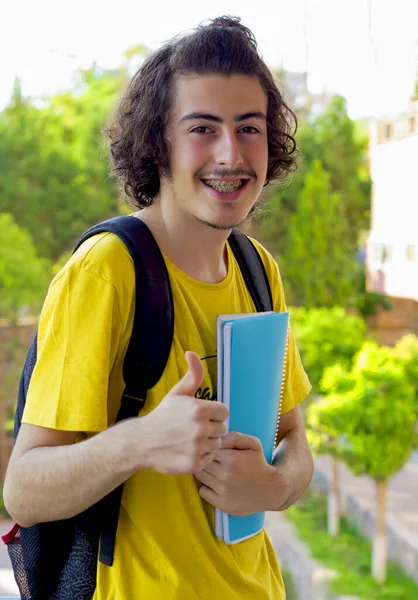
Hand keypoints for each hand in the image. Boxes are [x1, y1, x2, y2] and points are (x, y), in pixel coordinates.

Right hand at [139, 351, 228, 474]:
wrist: (142, 442)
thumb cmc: (163, 415)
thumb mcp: (178, 392)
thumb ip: (193, 374)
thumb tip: (192, 352)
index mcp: (199, 409)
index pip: (224, 412)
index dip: (214, 413)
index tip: (202, 415)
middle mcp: (200, 429)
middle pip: (222, 428)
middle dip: (211, 428)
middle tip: (194, 428)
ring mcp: (197, 448)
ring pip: (216, 444)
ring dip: (207, 443)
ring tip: (190, 439)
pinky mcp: (193, 464)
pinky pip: (209, 459)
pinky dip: (201, 456)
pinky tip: (187, 450)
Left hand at [195, 431, 284, 514]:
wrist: (271, 490)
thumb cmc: (259, 463)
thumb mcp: (253, 444)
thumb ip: (234, 437)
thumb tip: (217, 440)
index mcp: (232, 459)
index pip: (208, 449)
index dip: (211, 449)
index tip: (216, 451)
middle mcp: (226, 476)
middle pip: (201, 463)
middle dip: (206, 460)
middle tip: (215, 461)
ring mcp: (223, 491)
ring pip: (200, 476)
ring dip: (205, 473)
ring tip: (216, 471)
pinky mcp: (222, 504)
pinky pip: (202, 492)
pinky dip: (207, 487)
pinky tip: (216, 484)